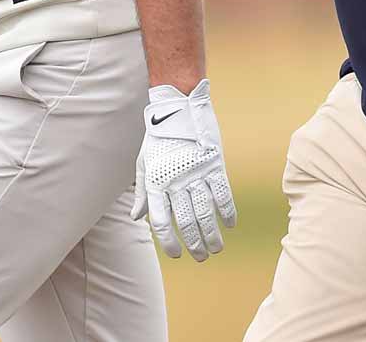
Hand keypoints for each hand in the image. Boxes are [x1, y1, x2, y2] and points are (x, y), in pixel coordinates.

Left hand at [129, 79, 237, 261]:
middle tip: (201, 257)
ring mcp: (196, 174)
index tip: (176, 254)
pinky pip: (223, 195)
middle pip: (186, 222)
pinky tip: (229, 225)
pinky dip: (227, 212)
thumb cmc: (159, 139)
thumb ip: (142, 193)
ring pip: (206, 213)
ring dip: (212, 235)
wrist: (179, 109)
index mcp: (156, 183)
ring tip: (216, 248)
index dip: (169, 242)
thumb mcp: (144, 163)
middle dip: (194, 244)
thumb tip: (136, 217)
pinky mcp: (214, 166)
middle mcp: (175, 182)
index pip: (161, 222)